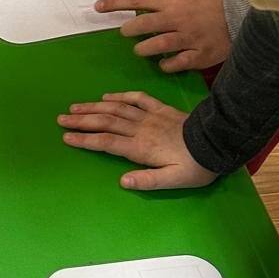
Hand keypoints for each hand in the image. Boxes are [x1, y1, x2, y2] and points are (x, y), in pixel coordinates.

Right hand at [58, 90, 217, 190]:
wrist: (217, 142)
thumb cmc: (196, 166)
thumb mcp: (174, 180)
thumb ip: (148, 181)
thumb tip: (122, 182)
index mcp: (141, 148)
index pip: (106, 142)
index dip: (85, 140)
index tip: (66, 137)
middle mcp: (141, 129)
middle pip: (105, 122)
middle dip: (82, 120)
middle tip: (61, 118)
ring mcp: (151, 116)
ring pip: (117, 108)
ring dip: (94, 107)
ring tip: (75, 107)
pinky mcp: (161, 109)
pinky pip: (138, 98)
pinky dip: (121, 95)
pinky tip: (108, 95)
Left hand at [94, 0, 231, 72]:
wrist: (244, 16)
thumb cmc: (212, 2)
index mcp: (174, 0)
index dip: (115, 3)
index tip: (97, 6)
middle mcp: (179, 18)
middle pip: (143, 24)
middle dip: (128, 29)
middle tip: (126, 32)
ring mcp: (189, 38)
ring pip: (156, 45)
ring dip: (143, 49)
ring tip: (141, 49)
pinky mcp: (199, 55)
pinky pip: (176, 64)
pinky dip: (165, 65)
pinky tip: (162, 63)